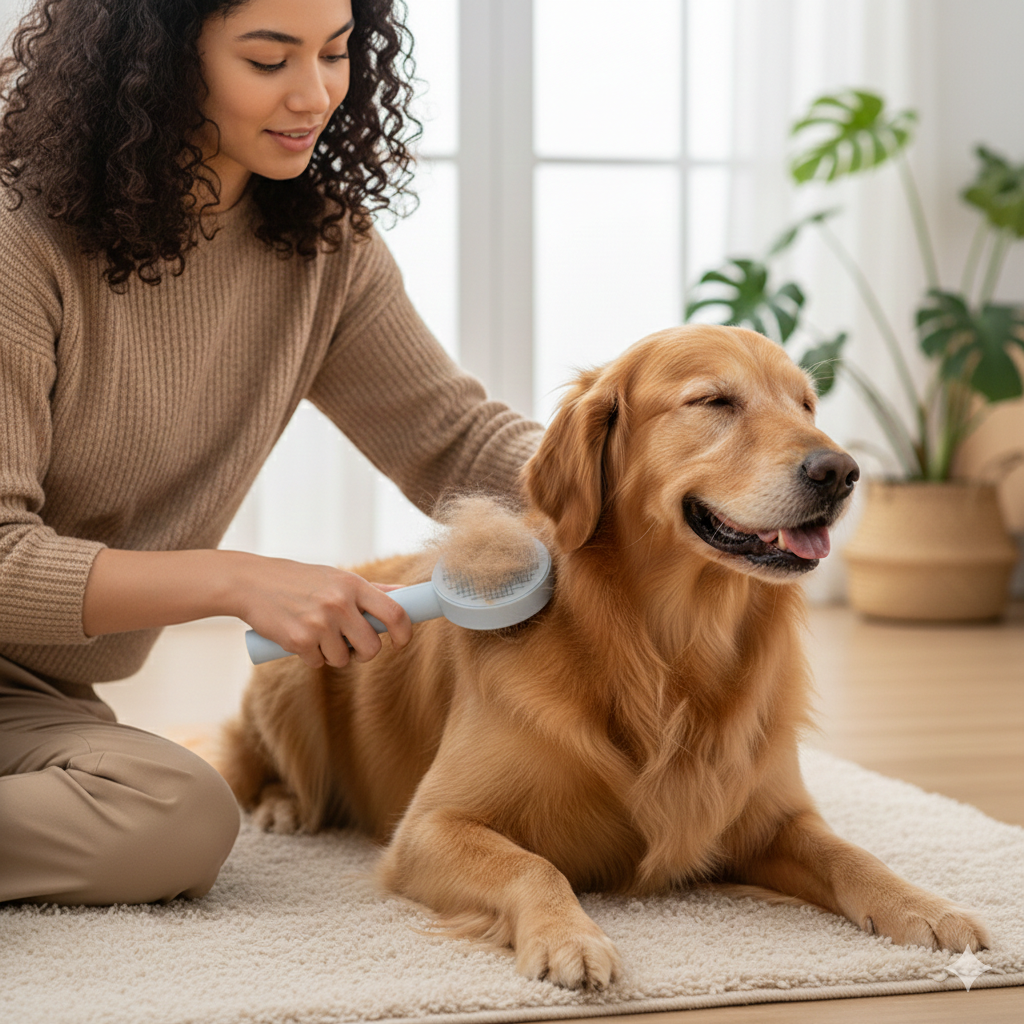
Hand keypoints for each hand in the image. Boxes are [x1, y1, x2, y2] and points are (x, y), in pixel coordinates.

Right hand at [233, 555, 412, 668]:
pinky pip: (318, 663)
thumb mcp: (336, 577)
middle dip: (364, 653)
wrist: (251, 583)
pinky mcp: (299, 641)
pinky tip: (300, 638)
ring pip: (343, 659)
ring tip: (319, 636)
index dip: (404, 633)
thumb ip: (371, 590)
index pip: (395, 613)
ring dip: (334, 656)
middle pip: (371, 647)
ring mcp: (319, 623)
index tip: (400, 641)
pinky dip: (311, 657)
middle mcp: (339, 603)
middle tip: (353, 647)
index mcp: (353, 585)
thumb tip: (405, 594)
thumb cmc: (299, 580)